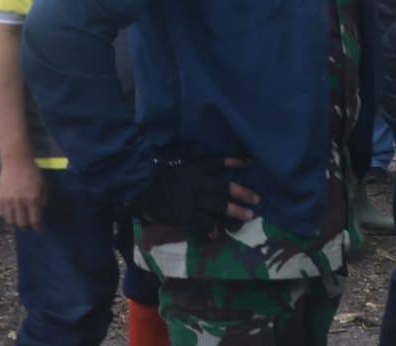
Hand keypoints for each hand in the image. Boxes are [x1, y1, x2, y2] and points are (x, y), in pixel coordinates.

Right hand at [0, 158, 47, 231]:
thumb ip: (43, 200)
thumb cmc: (33, 174)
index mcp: (33, 199)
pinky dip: (9, 216)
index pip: (35, 220)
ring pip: (11, 221)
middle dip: (28, 227)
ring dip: (17, 223)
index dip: (38, 228)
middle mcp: (19, 202)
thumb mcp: (43, 186)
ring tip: (22, 220)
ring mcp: (8, 202)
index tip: (41, 231)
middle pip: (22, 224)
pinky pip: (3, 214)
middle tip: (31, 226)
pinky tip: (14, 213)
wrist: (16, 163)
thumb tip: (40, 213)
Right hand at [130, 156, 258, 234]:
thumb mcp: (172, 166)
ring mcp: (191, 200)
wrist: (137, 189)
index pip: (218, 162)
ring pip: (218, 206)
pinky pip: (202, 223)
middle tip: (258, 199)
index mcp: (193, 169)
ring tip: (249, 216)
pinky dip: (211, 228)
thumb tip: (198, 173)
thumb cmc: (152, 177)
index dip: (234, 162)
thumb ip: (187, 170)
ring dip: (235, 211)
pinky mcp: (184, 215)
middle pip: (225, 187)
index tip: (250, 162)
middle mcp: (196, 183)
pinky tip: (219, 234)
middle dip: (243, 193)